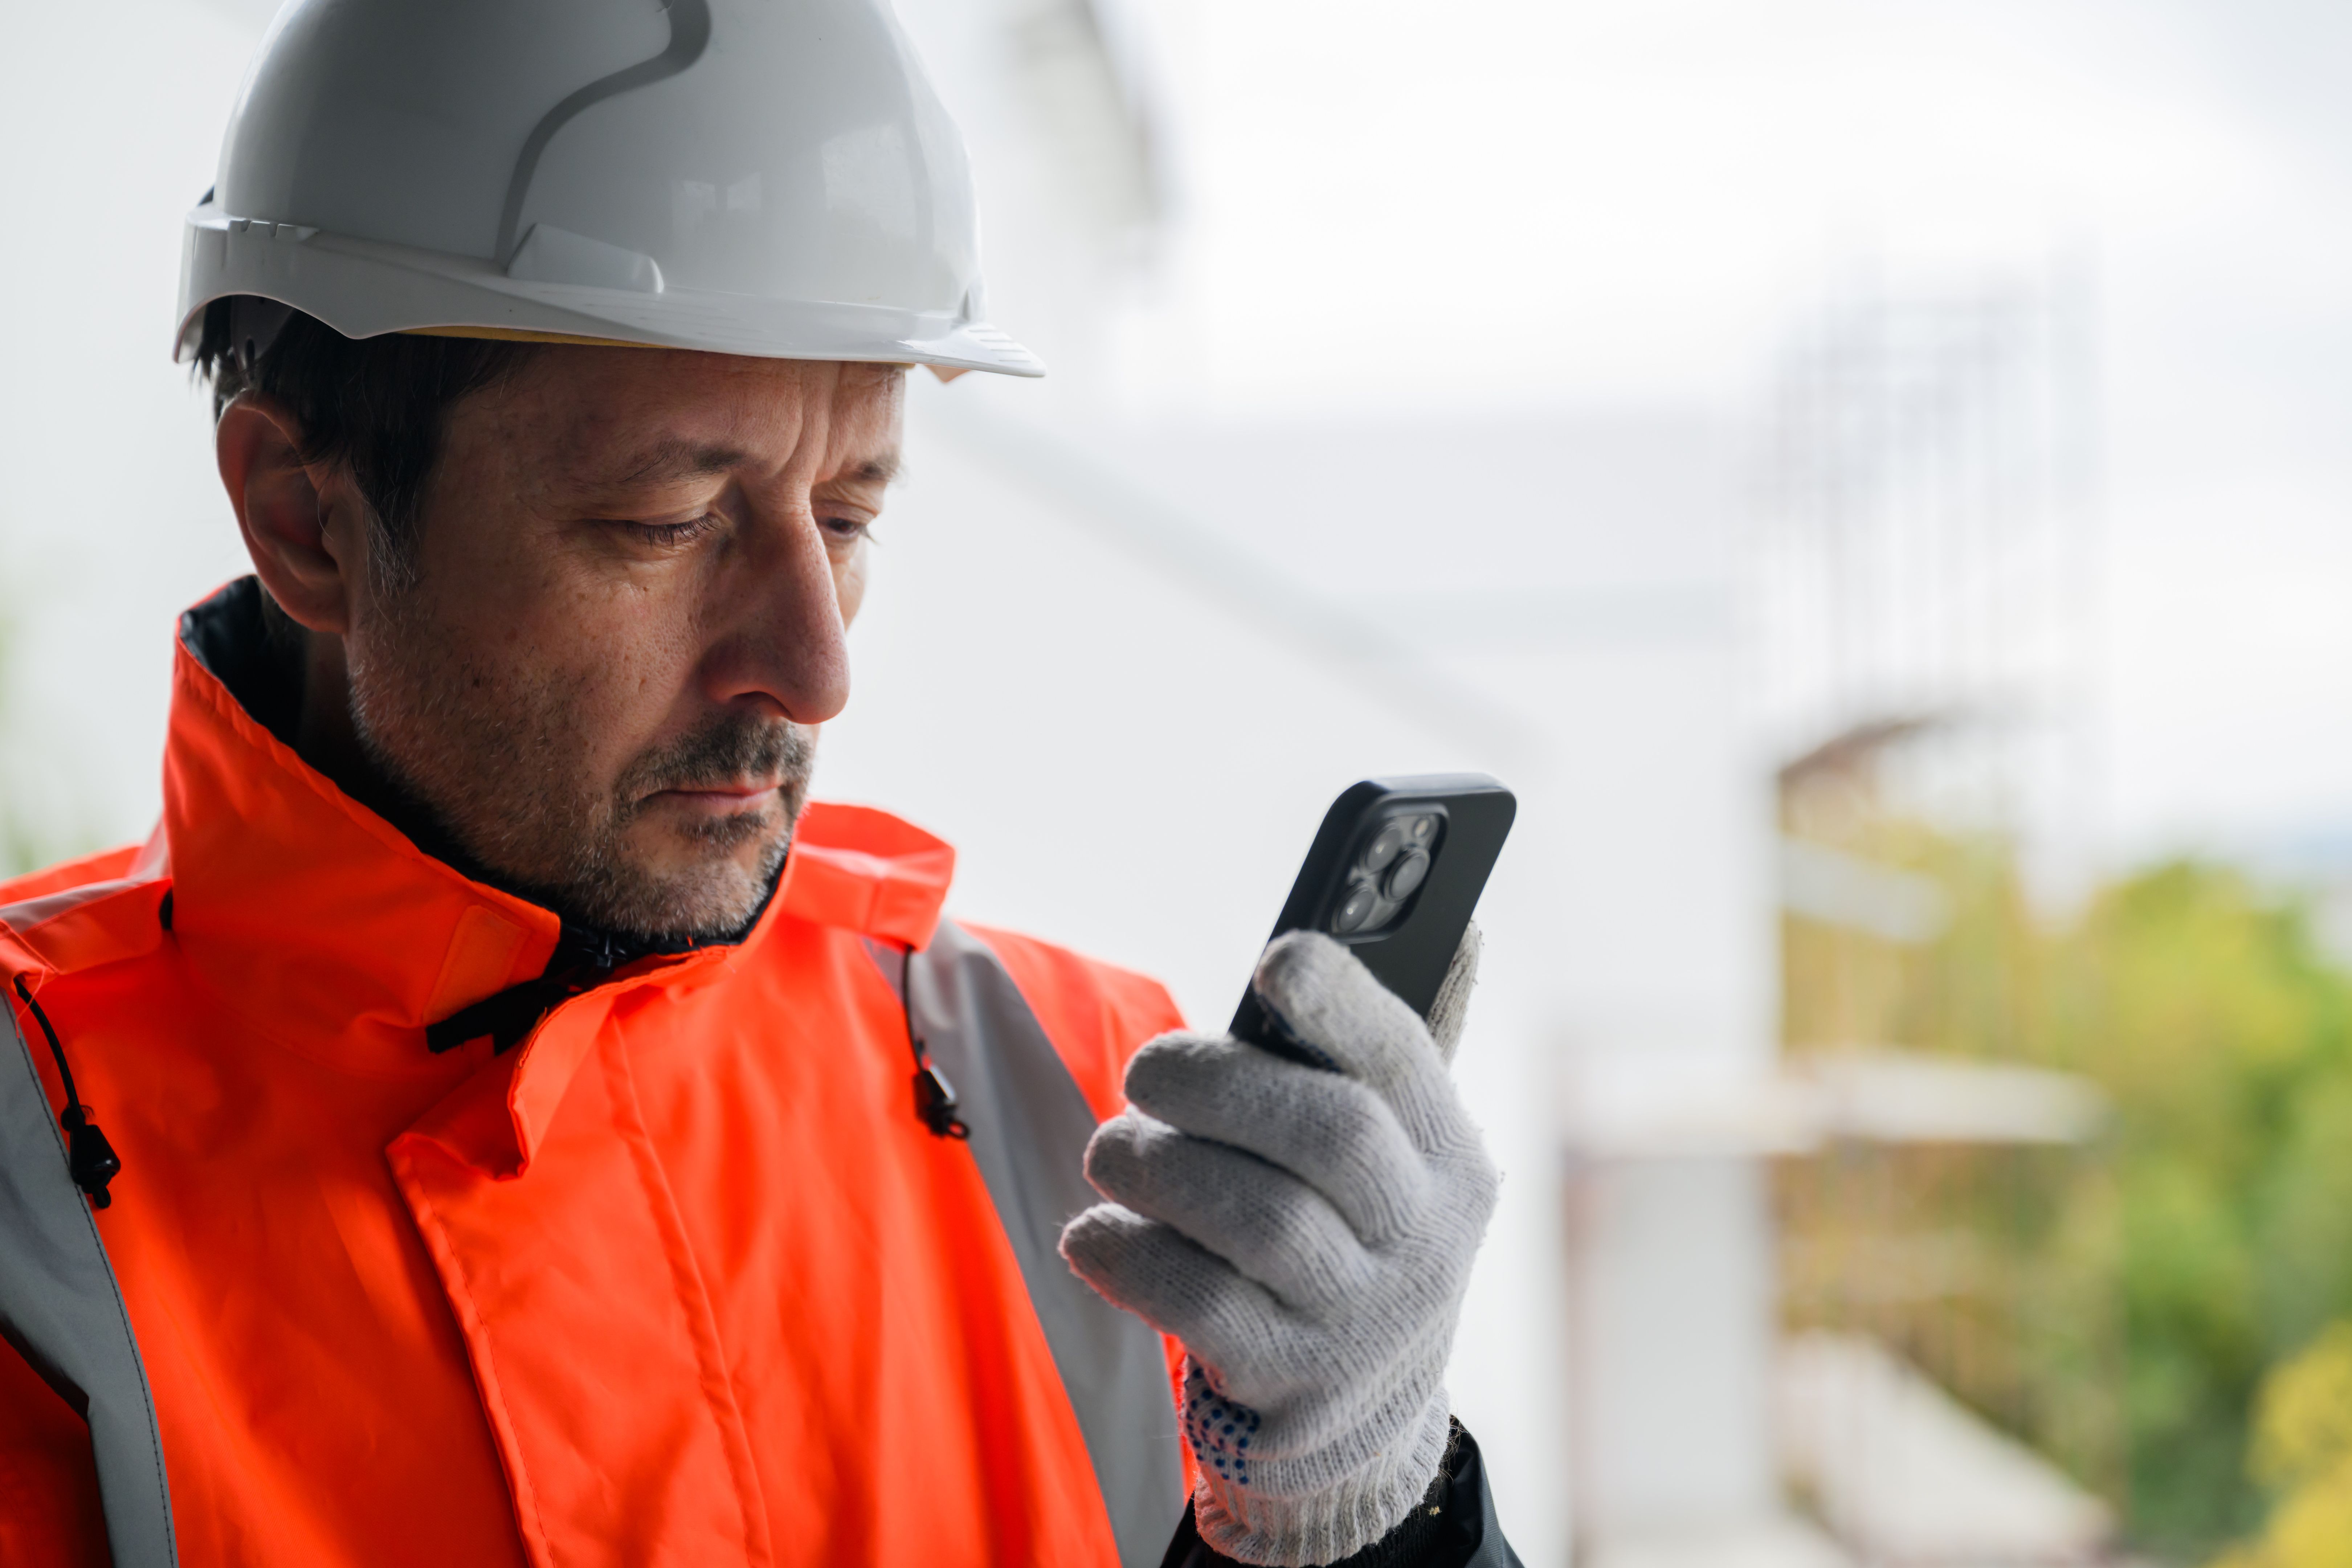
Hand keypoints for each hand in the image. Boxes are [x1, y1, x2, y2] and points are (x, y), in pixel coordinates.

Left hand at [1060, 927, 1496, 1564]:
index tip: (1280, 959)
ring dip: (1157, 1167)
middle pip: (1329, 1131)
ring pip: (1257, 1215)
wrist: (1358, 1418)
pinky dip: (1128, 1254)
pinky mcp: (1294, 1383)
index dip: (1346, 1002)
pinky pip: (1198, 1301)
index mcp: (1446, 1154)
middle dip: (1215, 1083)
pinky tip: (1096, 1233)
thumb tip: (1451, 925)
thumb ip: (1379, 1051)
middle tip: (1144, 1075)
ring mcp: (1364, 1318)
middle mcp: (1422, 1237)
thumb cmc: (1345, 1234)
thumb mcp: (1387, 1155)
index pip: (1406, 1059)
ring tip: (1112, 1154)